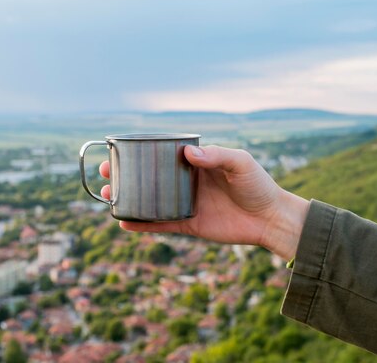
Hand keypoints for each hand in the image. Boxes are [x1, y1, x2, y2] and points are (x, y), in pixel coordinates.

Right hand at [99, 145, 308, 260]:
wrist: (271, 218)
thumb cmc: (258, 185)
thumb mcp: (240, 162)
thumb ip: (216, 155)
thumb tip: (187, 153)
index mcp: (196, 162)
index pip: (163, 154)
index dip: (140, 152)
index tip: (120, 151)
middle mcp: (186, 182)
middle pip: (149, 177)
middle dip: (125, 175)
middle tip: (105, 174)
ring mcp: (185, 203)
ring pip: (150, 201)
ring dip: (128, 199)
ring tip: (107, 197)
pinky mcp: (189, 225)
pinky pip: (161, 224)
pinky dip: (142, 224)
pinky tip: (124, 222)